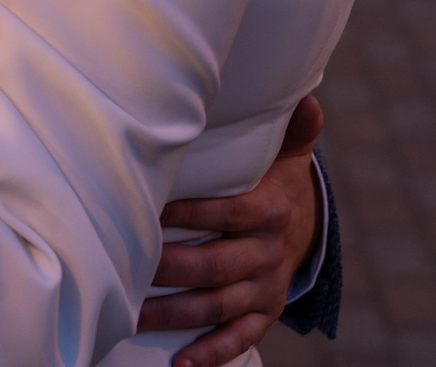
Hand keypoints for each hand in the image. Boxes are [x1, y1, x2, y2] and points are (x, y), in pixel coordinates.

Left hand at [141, 95, 323, 366]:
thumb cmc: (277, 181)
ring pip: (218, 305)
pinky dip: (211, 354)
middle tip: (128, 266)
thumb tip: (307, 96)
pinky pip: (239, 338)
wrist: (307, 227)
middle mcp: (268, 254)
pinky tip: (180, 364)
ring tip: (133, 316)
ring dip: (175, 314)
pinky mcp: (262, 313)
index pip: (231, 213)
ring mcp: (264, 288)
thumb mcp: (289, 155)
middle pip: (218, 265)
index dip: (194, 214)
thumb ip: (294, 130)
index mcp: (272, 211)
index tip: (152, 212)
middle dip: (172, 268)